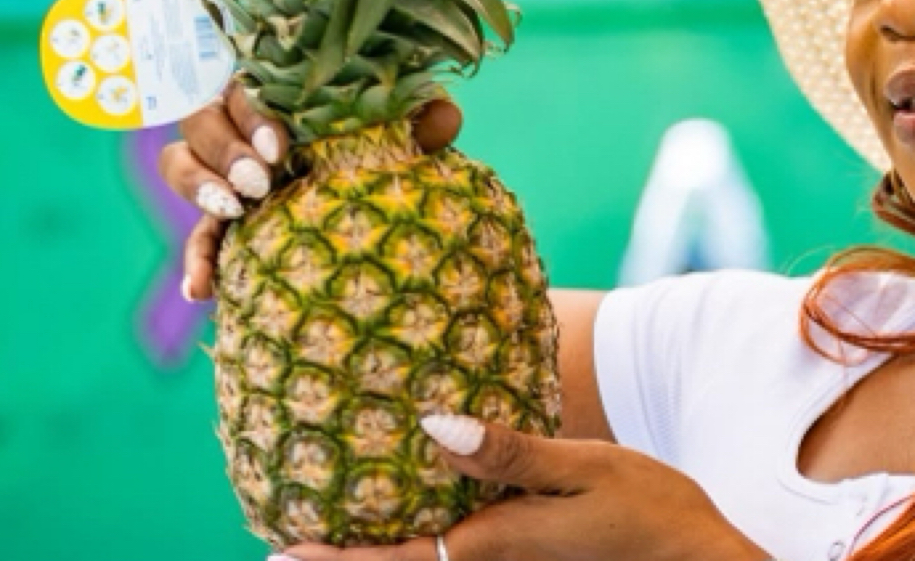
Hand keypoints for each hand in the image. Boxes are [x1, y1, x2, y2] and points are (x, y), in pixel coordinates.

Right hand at [157, 82, 462, 300]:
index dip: (253, 114)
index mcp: (276, 94)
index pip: (245, 85)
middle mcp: (240, 126)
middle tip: (260, 183)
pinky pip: (193, 235)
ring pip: (179, 163)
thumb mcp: (401, 138)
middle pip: (201, 119)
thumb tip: (444, 117)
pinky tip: (200, 289)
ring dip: (198, 185)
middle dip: (225, 150)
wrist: (370, 218)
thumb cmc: (379, 155)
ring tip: (231, 211)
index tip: (282, 148)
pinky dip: (195, 259)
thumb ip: (420, 123)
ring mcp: (223, 174)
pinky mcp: (219, 224)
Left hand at [280, 417, 768, 560]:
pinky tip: (404, 510)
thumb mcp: (582, 468)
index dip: (333, 559)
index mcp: (492, 544)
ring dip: (372, 548)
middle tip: (282, 539)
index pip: (395, 560)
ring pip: (422, 559)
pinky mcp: (523, 555)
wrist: (699, 559)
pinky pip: (451, 549)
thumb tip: (434, 427)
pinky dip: (413, 538)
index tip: (277, 552)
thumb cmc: (648, 510)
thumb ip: (507, 453)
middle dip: (340, 557)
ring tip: (323, 522)